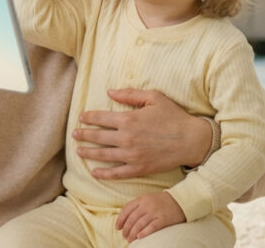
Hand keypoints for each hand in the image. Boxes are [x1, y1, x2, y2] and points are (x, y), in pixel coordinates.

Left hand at [73, 88, 212, 178]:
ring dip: (88, 152)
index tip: (81, 118)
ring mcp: (132, 155)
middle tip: (74, 134)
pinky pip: (116, 173)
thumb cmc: (173, 116)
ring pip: (103, 155)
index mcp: (129, 119)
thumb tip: (110, 91)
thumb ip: (130, 94)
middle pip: (98, 137)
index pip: (101, 118)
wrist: (191, 140)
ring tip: (78, 151)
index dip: (89, 117)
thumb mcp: (154, 97)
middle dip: (84, 135)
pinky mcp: (139, 168)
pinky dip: (103, 173)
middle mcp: (127, 138)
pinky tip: (94, 172)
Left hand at [116, 191, 184, 241]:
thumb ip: (138, 205)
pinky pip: (152, 227)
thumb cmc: (162, 201)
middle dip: (126, 229)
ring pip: (140, 224)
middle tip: (124, 236)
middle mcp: (147, 205)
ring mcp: (155, 212)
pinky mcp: (163, 219)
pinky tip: (140, 237)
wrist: (180, 200)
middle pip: (132, 218)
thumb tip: (126, 218)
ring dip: (133, 233)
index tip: (118, 227)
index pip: (127, 209)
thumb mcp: (148, 198)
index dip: (120, 219)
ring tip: (130, 239)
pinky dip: (144, 232)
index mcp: (142, 199)